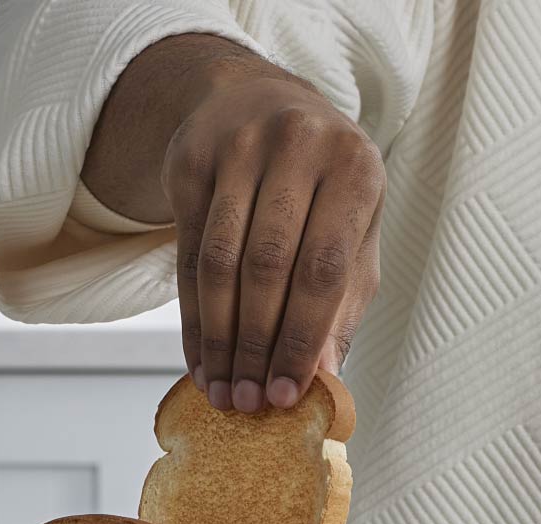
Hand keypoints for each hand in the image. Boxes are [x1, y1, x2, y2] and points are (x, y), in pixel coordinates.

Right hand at [163, 72, 383, 408]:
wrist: (259, 103)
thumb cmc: (321, 190)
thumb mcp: (352, 235)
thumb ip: (342, 305)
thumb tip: (324, 382)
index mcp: (354, 168)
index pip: (322, 269)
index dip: (300, 339)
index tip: (284, 396)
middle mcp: (299, 145)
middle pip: (267, 268)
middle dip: (256, 347)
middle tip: (248, 403)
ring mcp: (240, 145)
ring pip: (220, 263)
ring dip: (219, 339)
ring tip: (222, 392)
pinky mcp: (192, 158)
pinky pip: (186, 254)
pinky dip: (192, 317)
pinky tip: (200, 360)